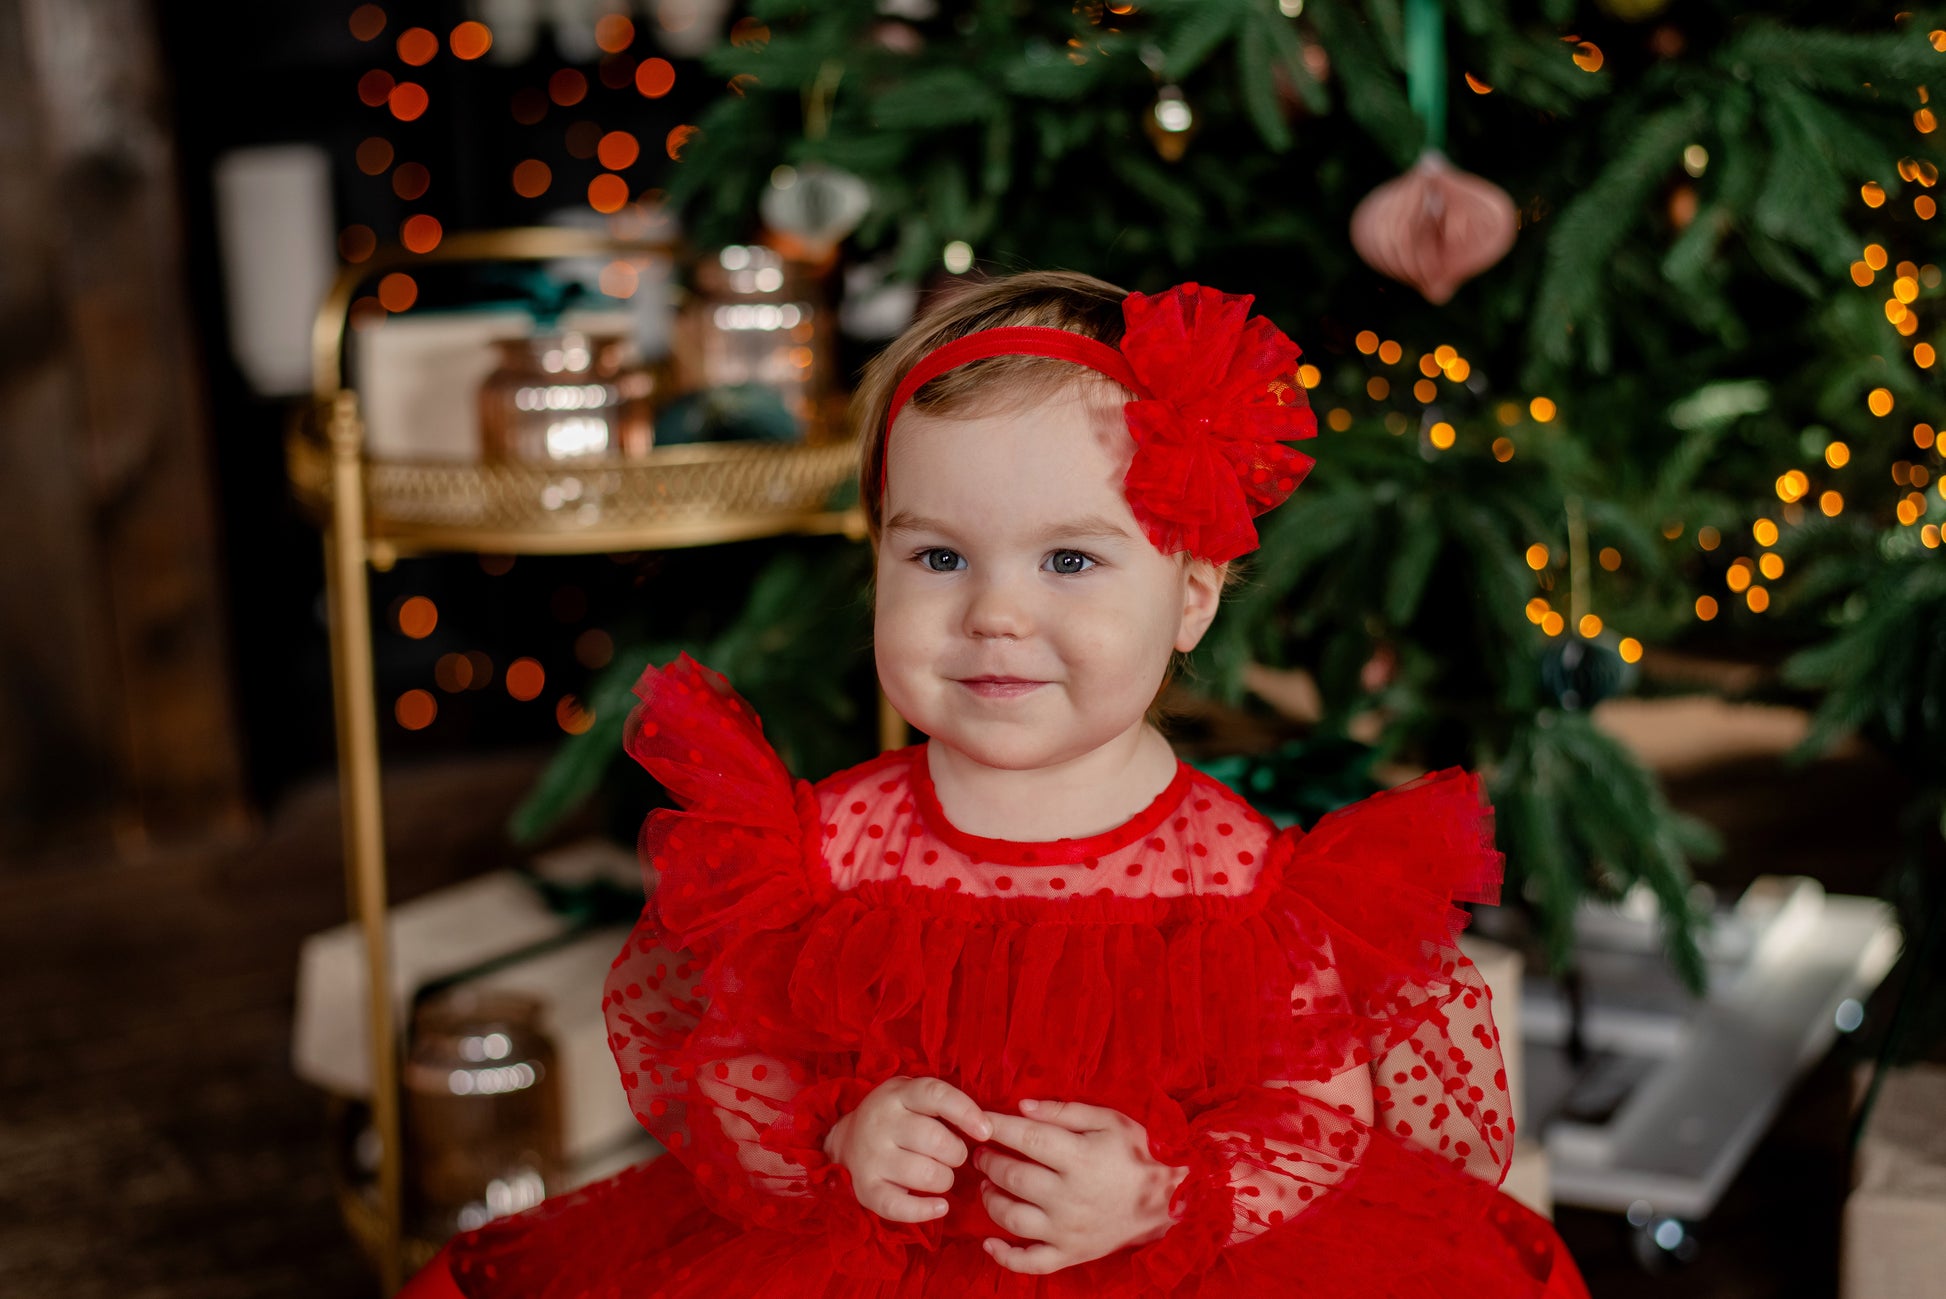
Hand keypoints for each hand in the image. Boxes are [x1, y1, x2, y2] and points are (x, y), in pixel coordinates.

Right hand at [821, 1076, 990, 1223]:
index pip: (936, 1096)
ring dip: (945, 1179)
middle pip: (935, 1140)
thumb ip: (946, 1104)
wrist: (846, 1140)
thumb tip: (986, 1128)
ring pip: (925, 1174)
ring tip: (941, 1175)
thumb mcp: (914, 1097)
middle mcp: (881, 1122)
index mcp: (898, 1094)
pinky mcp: (865, 1188)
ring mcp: (870, 1156)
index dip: (966, 1113)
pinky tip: (940, 1206)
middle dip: (957, 1153)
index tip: (986, 1131)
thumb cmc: (897, 1117)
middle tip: (953, 1155)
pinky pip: (899, 1207)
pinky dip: (925, 1211)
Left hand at [976, 1100, 1186, 1274]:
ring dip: (989, 1199)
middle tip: (981, 1152)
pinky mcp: (1070, 1254)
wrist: (1169, 1201)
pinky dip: (1004, 1256)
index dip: (997, 1127)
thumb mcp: (1109, 1120)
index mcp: (1080, 1158)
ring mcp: (1068, 1230)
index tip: (979, 1121)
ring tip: (987, 1184)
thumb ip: (1063, 1111)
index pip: (1025, 1137)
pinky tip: (989, 1243)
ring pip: (1011, 1217)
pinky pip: (1030, 1262)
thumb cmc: (1137, 1154)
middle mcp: (1069, 1197)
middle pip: (1012, 1176)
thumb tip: (1021, 1107)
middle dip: (988, 1161)